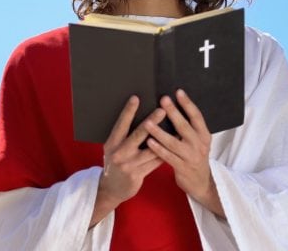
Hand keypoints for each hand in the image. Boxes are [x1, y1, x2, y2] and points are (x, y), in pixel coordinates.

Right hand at [90, 95, 164, 226]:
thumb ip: (123, 136)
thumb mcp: (113, 148)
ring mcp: (128, 165)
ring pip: (151, 149)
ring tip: (176, 127)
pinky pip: (155, 162)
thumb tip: (142, 118)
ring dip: (164, 139)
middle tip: (162, 110)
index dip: (128, 111)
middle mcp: (119, 153)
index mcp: (112, 143)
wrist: (111, 189)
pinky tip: (174, 146)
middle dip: (151, 121)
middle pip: (138, 135)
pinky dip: (165, 153)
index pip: (121, 124)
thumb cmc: (116, 162)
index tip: (136, 98)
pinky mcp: (137, 175)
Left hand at [144, 89, 224, 217]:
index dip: (188, 104)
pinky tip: (149, 142)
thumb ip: (190, 128)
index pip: (197, 116)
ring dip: (160, 132)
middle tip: (163, 100)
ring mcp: (191, 157)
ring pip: (174, 142)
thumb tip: (175, 107)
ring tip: (148, 122)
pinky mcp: (182, 168)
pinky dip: (158, 149)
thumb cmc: (195, 157)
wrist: (201, 183)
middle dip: (173, 112)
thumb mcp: (198, 141)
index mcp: (204, 135)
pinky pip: (168, 157)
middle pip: (185, 126)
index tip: (178, 92)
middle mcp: (200, 144)